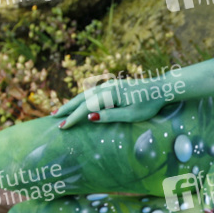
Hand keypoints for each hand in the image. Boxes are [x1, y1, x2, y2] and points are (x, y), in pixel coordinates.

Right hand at [54, 77, 176, 128]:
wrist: (161, 88)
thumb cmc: (149, 104)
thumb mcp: (131, 114)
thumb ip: (110, 116)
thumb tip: (90, 117)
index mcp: (110, 94)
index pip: (86, 107)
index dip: (73, 117)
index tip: (62, 126)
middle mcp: (107, 87)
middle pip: (82, 98)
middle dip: (67, 108)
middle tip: (52, 117)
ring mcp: (109, 85)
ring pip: (86, 95)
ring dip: (72, 103)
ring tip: (60, 111)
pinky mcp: (112, 86)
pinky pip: (93, 94)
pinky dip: (82, 99)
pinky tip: (78, 105)